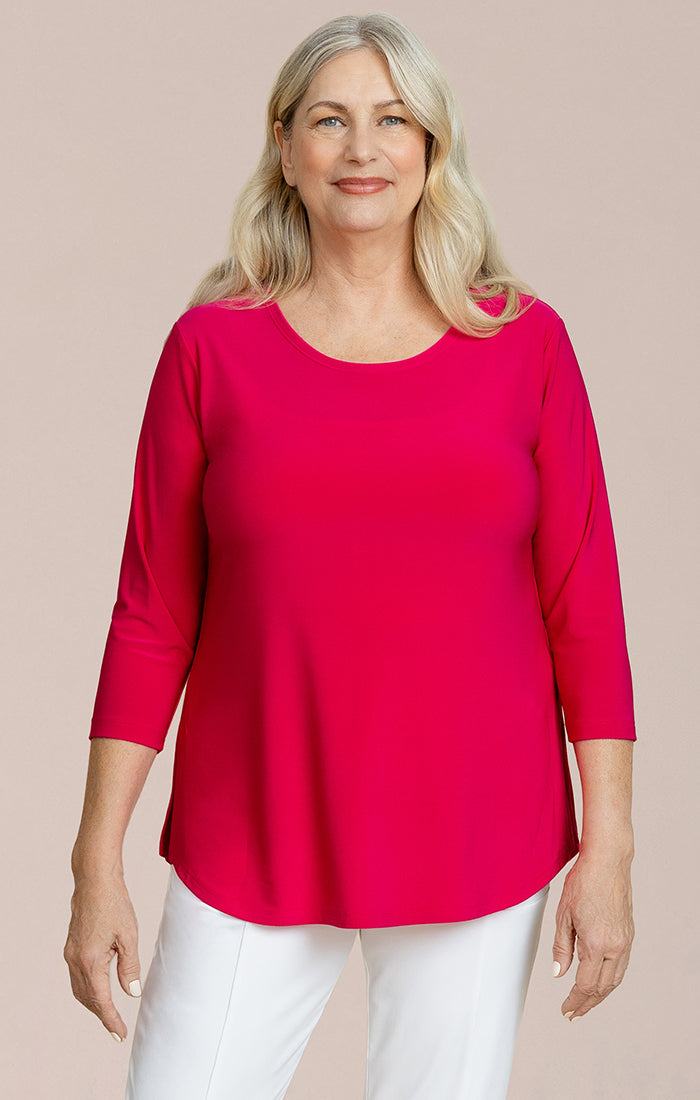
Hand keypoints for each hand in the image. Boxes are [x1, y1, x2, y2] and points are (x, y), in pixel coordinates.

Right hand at [63, 870, 141, 1041]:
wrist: (94, 881)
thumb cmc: (114, 904)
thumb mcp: (129, 935)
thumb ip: (130, 967)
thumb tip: (132, 992)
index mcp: (91, 961)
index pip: (101, 1000)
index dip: (111, 1020)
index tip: (119, 1034)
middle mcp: (76, 960)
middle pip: (87, 999)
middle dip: (102, 1015)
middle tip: (116, 1029)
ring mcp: (71, 953)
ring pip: (79, 989)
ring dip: (93, 1003)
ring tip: (109, 1013)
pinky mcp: (71, 946)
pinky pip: (76, 977)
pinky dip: (87, 989)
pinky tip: (98, 989)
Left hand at [551, 848, 634, 1020]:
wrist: (608, 863)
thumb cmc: (583, 883)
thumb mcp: (563, 915)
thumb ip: (562, 948)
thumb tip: (560, 973)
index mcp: (596, 944)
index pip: (585, 985)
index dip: (574, 1001)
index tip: (565, 1010)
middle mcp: (615, 947)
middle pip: (602, 988)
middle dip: (587, 1004)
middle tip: (573, 1014)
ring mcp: (625, 942)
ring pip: (614, 980)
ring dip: (600, 995)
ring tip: (585, 1003)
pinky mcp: (629, 935)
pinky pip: (621, 966)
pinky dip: (610, 979)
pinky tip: (600, 981)